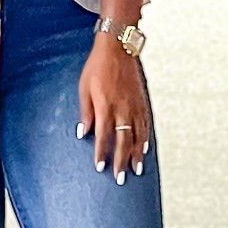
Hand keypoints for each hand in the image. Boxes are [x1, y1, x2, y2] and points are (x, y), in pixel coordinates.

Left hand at [77, 35, 149, 183]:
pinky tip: (143, 149)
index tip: (100, 167)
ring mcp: (134, 106)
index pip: (103, 137)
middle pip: (123, 141)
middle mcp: (122, 109)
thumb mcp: (84, 88)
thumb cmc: (97, 67)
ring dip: (135, 155)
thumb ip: (86, 112)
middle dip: (121, 161)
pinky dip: (145, 139)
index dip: (102, 153)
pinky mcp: (142, 102)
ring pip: (137, 136)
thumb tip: (83, 132)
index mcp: (106, 106)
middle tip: (120, 178)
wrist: (118, 48)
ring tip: (135, 170)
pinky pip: (145, 125)